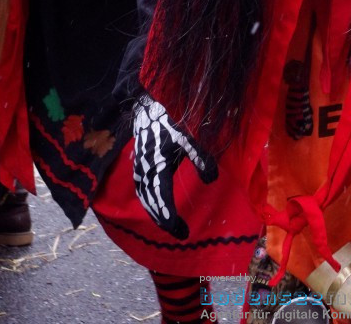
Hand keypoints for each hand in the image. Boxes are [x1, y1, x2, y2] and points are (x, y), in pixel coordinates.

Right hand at [133, 94, 217, 238]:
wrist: (144, 117)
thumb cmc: (167, 128)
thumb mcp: (186, 141)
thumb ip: (200, 159)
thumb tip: (212, 179)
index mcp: (158, 171)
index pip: (164, 203)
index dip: (172, 220)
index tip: (183, 232)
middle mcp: (146, 177)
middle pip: (154, 208)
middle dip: (167, 223)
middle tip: (182, 233)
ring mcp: (139, 176)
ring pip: (147, 204)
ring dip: (159, 217)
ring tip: (172, 226)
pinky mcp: (138, 174)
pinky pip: (143, 197)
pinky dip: (151, 207)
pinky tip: (159, 210)